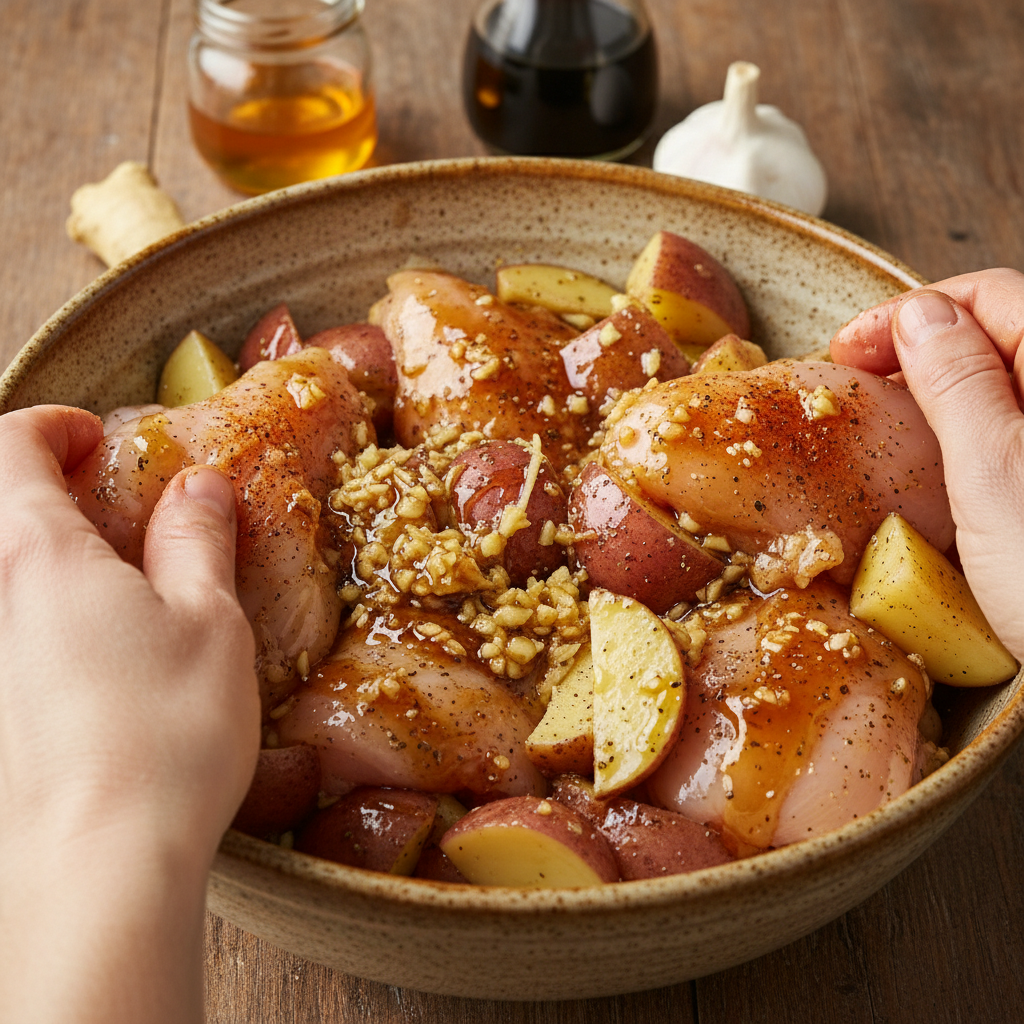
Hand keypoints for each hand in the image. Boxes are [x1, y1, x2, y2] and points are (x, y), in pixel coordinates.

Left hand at [0, 404, 258, 1022]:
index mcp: (34, 553)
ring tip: (102, 581)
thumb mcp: (209, 621)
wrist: (96, 867)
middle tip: (101, 504)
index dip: (50, 427)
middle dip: (38, 489)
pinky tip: (84, 653)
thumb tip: (197, 487)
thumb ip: (196, 540)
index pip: (8, 445)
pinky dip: (32, 614)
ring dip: (37, 556)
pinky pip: (3, 630)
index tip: (95, 439)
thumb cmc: (165, 735)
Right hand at [831, 268, 1023, 659]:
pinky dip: (958, 433)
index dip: (909, 312)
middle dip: (918, 345)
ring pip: (997, 383)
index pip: (989, 296)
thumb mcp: (994, 474)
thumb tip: (919, 313)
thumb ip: (958, 382)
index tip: (846, 351)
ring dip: (934, 389)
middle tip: (856, 382)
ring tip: (883, 419)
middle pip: (995, 332)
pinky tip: (929, 463)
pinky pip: (1003, 434)